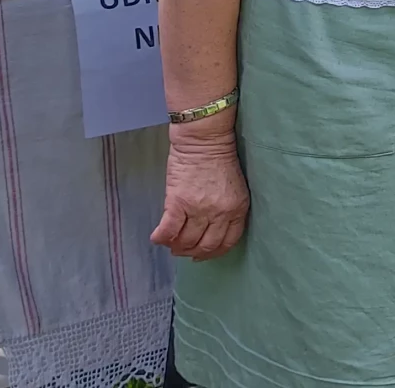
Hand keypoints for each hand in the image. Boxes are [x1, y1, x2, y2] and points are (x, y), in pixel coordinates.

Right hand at [152, 126, 249, 259]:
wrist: (204, 140)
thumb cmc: (219, 160)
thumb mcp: (234, 189)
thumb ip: (227, 210)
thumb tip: (210, 230)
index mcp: (238, 209)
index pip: (228, 241)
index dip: (213, 252)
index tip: (203, 254)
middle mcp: (220, 213)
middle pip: (206, 245)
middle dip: (193, 252)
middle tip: (183, 250)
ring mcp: (199, 209)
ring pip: (186, 241)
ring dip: (176, 247)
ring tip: (171, 244)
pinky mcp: (178, 203)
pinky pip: (168, 230)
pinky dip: (161, 238)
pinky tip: (156, 238)